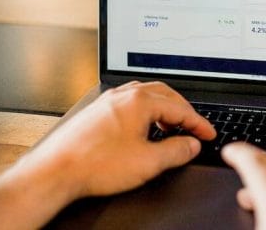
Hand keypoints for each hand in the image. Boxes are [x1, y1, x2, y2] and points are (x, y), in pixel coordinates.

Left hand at [0, 81, 215, 228]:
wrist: (57, 170)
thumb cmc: (95, 164)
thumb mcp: (148, 162)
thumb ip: (176, 151)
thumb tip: (191, 144)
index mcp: (140, 101)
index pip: (180, 108)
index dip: (198, 123)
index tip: (208, 134)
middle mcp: (123, 95)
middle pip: (164, 94)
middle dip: (183, 111)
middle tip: (194, 127)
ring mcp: (108, 101)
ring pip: (145, 96)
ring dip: (163, 109)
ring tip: (171, 128)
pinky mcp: (97, 111)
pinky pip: (129, 103)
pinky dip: (145, 112)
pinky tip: (143, 129)